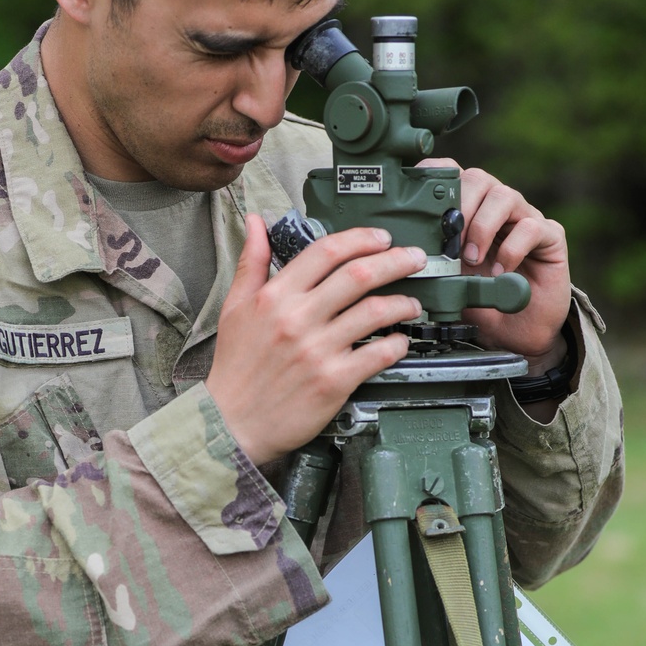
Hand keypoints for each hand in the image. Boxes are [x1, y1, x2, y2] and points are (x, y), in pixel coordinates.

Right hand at [208, 216, 423, 464]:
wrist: (231, 423)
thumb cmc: (235, 369)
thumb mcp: (234, 308)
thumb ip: (251, 262)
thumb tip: (256, 222)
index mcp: (275, 297)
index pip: (326, 252)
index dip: (361, 239)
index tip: (381, 238)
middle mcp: (298, 319)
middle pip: (359, 275)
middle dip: (395, 260)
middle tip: (414, 259)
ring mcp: (317, 351)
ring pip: (375, 312)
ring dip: (403, 302)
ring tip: (412, 303)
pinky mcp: (333, 382)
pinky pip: (377, 354)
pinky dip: (397, 345)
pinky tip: (400, 342)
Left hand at [421, 163, 572, 373]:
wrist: (520, 333)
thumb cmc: (485, 305)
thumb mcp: (449, 286)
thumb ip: (433, 267)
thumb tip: (408, 257)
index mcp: (470, 212)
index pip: (454, 175)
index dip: (437, 176)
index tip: (419, 199)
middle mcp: (498, 209)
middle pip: (478, 179)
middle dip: (459, 208)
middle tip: (450, 245)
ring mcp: (525, 218)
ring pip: (504, 196)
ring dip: (482, 227)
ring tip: (472, 259)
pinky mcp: (550, 236)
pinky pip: (530, 227)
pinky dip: (511, 249)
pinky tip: (499, 272)